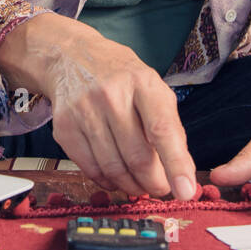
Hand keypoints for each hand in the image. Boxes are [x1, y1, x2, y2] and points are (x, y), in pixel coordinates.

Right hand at [43, 33, 197, 200]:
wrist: (71, 58)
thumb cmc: (121, 78)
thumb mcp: (152, 88)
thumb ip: (168, 127)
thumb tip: (182, 174)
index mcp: (142, 83)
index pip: (162, 129)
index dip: (176, 163)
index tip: (186, 191)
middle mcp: (111, 95)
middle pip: (137, 156)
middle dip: (154, 183)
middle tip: (160, 189)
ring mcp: (84, 110)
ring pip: (113, 168)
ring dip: (131, 186)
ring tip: (138, 185)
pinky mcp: (64, 127)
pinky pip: (90, 168)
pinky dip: (107, 181)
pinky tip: (115, 177)